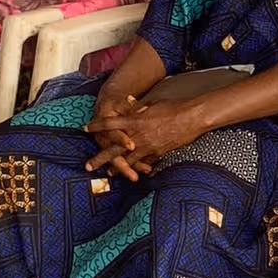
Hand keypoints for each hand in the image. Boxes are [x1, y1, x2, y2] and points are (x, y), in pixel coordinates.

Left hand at [89, 92, 211, 178]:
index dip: (96, 126)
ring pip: (128, 160)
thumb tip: (129, 103)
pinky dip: (138, 167)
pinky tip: (133, 173)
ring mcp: (148, 146)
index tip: (85, 128)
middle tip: (88, 166)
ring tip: (108, 173)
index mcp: (134, 120)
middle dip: (100, 158)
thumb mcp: (152, 104)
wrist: (192, 117)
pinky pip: (145, 162)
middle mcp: (138, 135)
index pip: (110, 123)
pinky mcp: (158, 153)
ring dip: (117, 167)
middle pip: (113, 149)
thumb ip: (138, 108)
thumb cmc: (173, 107)